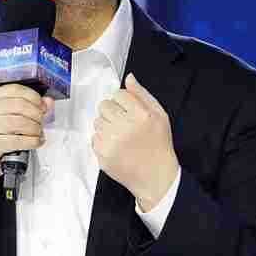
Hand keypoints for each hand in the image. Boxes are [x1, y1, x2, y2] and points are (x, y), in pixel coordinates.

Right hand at [0, 84, 52, 193]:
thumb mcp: (6, 115)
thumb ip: (28, 106)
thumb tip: (48, 102)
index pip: (14, 90)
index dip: (33, 96)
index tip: (42, 105)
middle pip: (19, 105)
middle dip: (36, 113)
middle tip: (41, 119)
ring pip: (19, 122)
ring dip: (35, 128)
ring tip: (38, 132)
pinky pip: (18, 140)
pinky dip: (32, 141)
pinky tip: (36, 141)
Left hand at [92, 73, 179, 210]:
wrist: (155, 177)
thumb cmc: (159, 145)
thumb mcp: (160, 115)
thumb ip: (142, 95)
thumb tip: (128, 78)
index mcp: (140, 115)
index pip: (118, 94)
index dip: (124, 101)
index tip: (130, 111)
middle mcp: (124, 127)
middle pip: (104, 105)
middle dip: (113, 112)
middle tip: (125, 124)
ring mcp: (111, 142)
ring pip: (98, 121)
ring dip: (107, 126)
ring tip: (122, 136)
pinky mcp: (102, 155)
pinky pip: (94, 137)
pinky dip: (103, 140)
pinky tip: (117, 147)